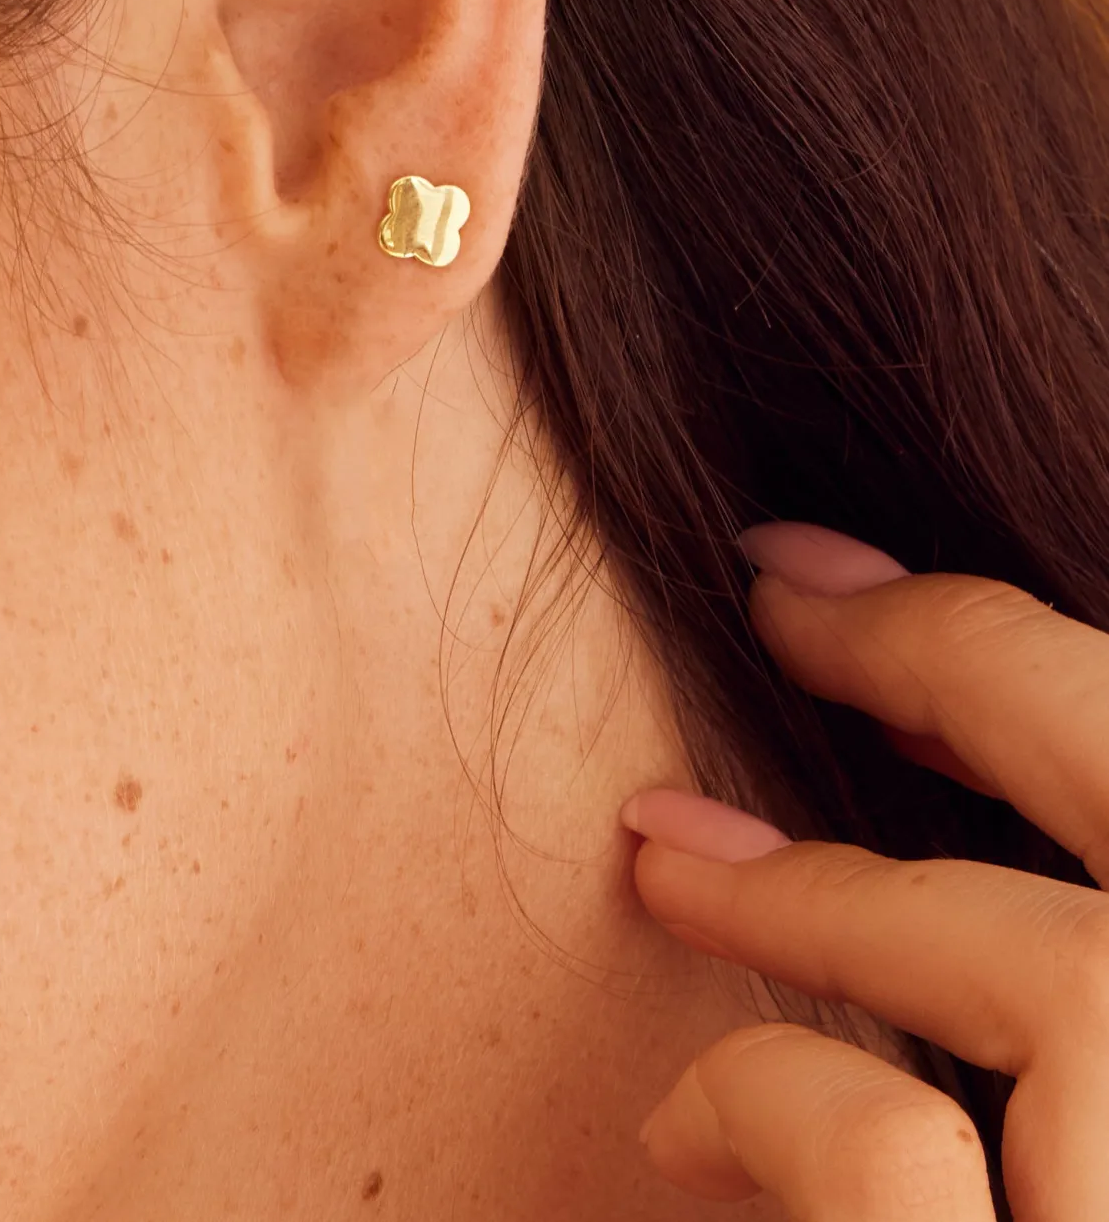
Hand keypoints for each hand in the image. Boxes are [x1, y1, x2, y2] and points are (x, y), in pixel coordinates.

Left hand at [622, 520, 1108, 1218]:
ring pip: (1067, 980)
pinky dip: (778, 1100)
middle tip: (775, 593)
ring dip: (825, 898)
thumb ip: (1014, 927)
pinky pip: (901, 1151)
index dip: (1000, 649)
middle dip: (963, 659)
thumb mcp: (1035, 1077)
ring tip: (667, 871)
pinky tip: (685, 1133)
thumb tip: (907, 722)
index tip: (845, 584)